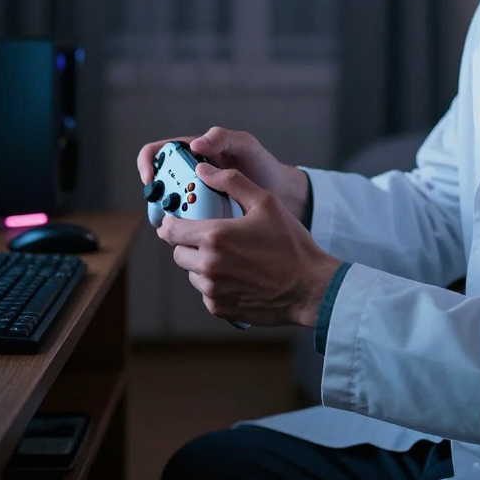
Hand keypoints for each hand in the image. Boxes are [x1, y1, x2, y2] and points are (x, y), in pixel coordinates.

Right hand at [137, 126, 310, 222]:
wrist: (282, 195)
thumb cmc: (262, 164)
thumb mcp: (245, 145)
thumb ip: (222, 138)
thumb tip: (194, 144)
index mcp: (191, 155)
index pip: (157, 154)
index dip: (147, 164)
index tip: (150, 179)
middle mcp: (187, 177)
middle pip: (158, 185)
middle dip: (157, 198)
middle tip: (168, 210)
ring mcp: (193, 201)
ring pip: (168, 209)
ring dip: (170, 218)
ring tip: (185, 226)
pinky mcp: (201, 222)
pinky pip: (184, 227)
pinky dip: (185, 232)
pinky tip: (197, 238)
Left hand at [157, 162, 341, 327]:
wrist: (310, 287)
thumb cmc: (290, 244)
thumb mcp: (265, 202)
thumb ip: (231, 181)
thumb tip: (203, 170)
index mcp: (215, 236)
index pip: (170, 230)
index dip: (171, 223)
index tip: (178, 220)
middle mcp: (208, 265)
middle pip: (178, 252)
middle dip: (189, 242)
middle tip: (212, 236)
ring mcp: (213, 290)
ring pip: (191, 273)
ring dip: (202, 263)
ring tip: (230, 256)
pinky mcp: (220, 309)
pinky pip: (206, 292)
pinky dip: (215, 284)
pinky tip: (238, 275)